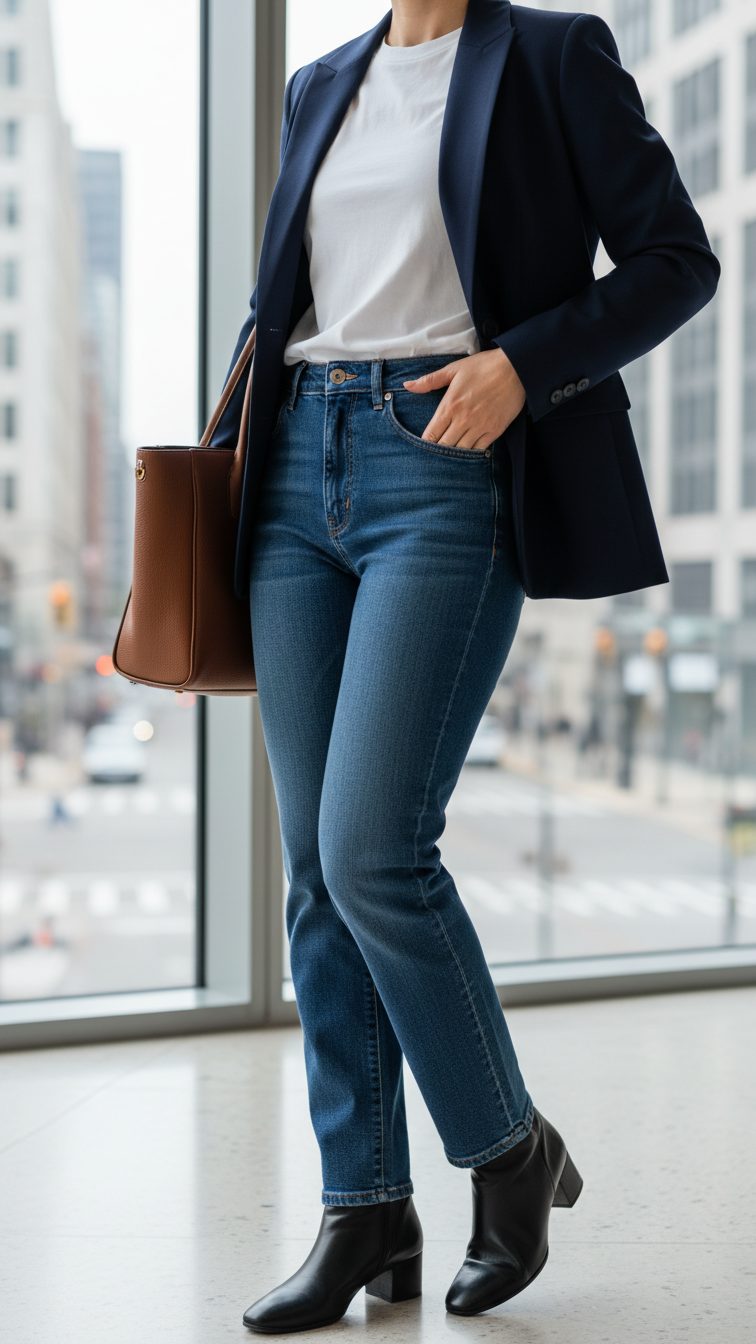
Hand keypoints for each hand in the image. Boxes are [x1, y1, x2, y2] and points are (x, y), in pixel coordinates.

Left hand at [403, 348, 525, 449]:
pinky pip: (479, 450)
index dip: (425, 444)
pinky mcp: (494, 431)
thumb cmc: (484, 366)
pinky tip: (467, 450)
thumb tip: (407, 385)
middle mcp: (463, 419)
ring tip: (450, 455)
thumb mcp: (454, 369)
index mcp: (450, 405)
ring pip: (460, 452)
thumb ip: (429, 381)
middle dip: (437, 452)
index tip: (423, 446)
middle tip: (434, 454)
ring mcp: (479, 427)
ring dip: (454, 454)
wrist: (516, 367)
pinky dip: (472, 453)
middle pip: (444, 447)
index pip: (431, 434)